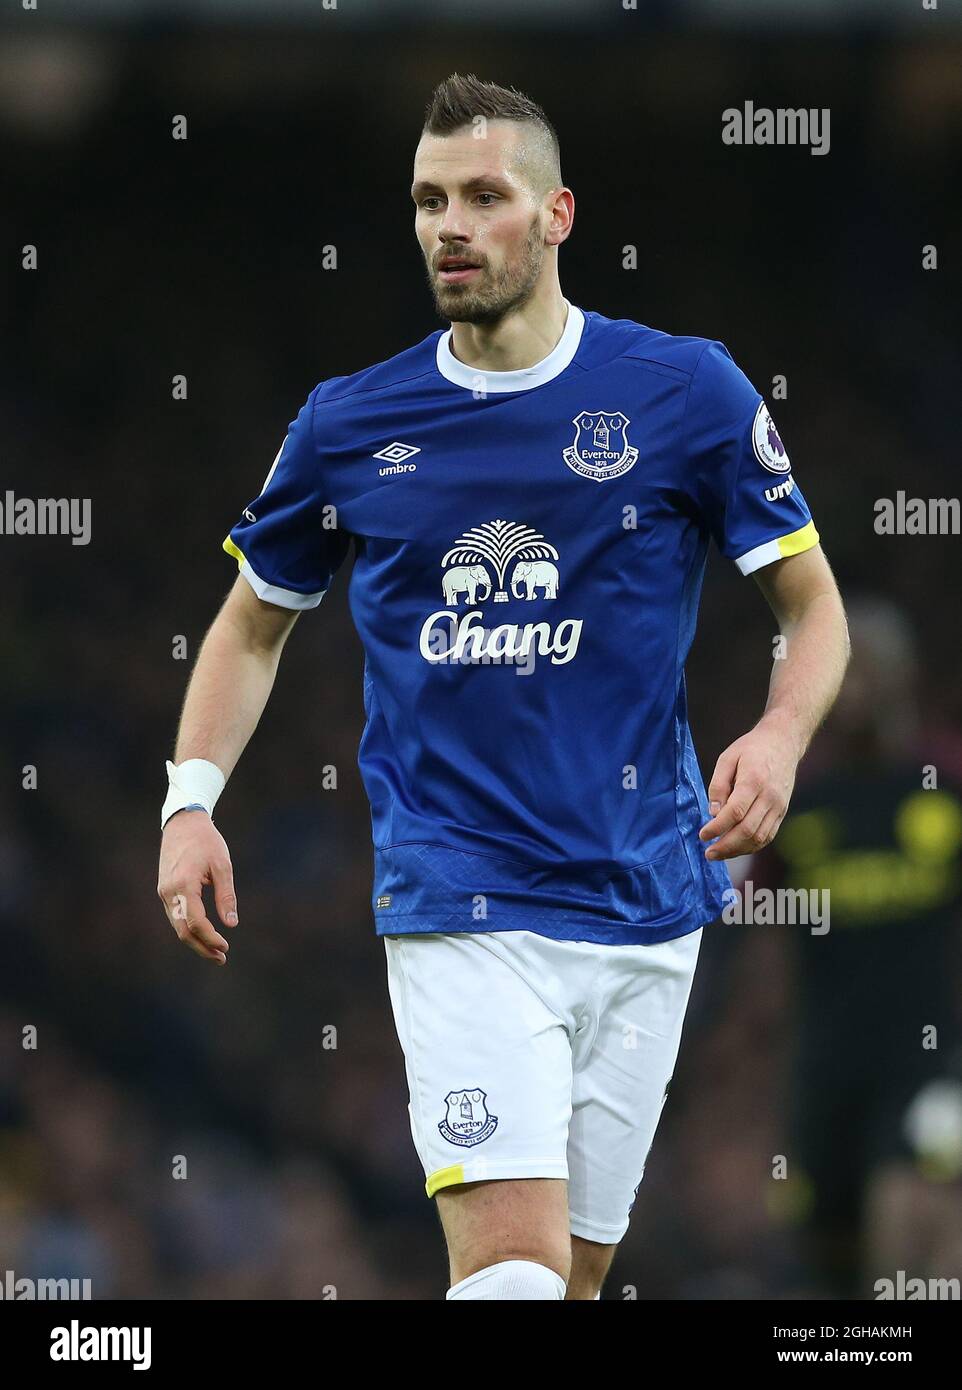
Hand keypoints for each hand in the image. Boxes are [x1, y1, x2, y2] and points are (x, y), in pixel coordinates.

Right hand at [157, 811, 237, 963]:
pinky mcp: (165, 890)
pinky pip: (175, 916)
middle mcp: (169, 892)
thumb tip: (231, 923)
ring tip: (215, 951)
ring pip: (177, 926)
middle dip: (202, 947)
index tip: (226, 947)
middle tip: (222, 958)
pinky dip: (188, 929)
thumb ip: (226, 895)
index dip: (211, 938)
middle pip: (183, 930)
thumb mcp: (222, 865)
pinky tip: (203, 935)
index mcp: (184, 885)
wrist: (182, 822)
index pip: (196, 922)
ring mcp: (164, 892)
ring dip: (195, 941)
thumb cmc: (206, 841)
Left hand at [698, 715, 799, 860]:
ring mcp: (779, 806)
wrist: (783, 742)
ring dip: (738, 850)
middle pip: (748, 830)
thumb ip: (718, 786)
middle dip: (726, 846)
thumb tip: (714, 813)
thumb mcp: (727, 758)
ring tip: (719, 854)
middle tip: (709, 853)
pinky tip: (736, 848)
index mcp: (754, 780)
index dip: (717, 828)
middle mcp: (769, 796)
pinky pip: (768, 835)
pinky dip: (752, 846)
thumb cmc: (751, 749)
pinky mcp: (782, 811)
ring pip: (759, 837)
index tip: (703, 835)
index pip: (735, 812)